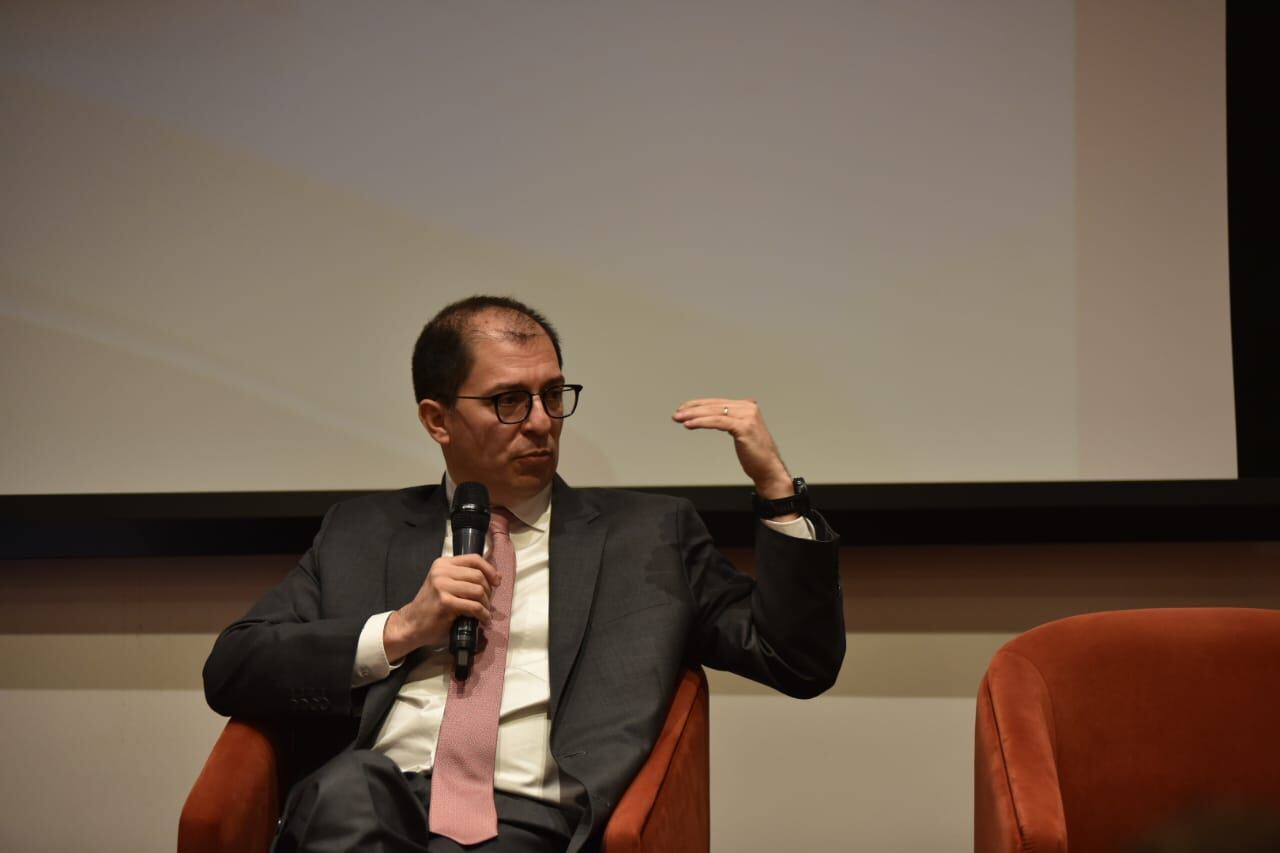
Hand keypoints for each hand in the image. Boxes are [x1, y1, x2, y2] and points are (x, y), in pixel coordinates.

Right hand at [383, 554, 501, 663]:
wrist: (412, 623)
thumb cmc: (431, 605)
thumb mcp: (445, 584)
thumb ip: (464, 577)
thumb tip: (495, 577)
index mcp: (443, 563)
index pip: (474, 559)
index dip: (490, 569)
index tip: (497, 581)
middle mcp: (441, 571)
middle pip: (478, 575)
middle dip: (488, 591)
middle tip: (487, 603)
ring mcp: (442, 585)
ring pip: (478, 590)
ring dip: (486, 604)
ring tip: (484, 613)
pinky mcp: (445, 602)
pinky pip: (474, 606)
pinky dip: (482, 614)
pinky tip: (482, 620)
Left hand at [672, 397, 794, 498]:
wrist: (769, 469)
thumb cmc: (755, 454)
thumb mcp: (740, 432)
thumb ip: (730, 421)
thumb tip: (711, 417)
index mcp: (747, 406)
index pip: (717, 402)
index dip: (698, 405)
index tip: (683, 409)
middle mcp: (748, 408)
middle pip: (714, 406)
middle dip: (692, 409)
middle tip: (676, 414)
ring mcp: (747, 416)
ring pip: (714, 413)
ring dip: (693, 415)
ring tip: (679, 418)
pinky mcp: (744, 427)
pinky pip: (718, 422)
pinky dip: (702, 423)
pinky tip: (690, 425)